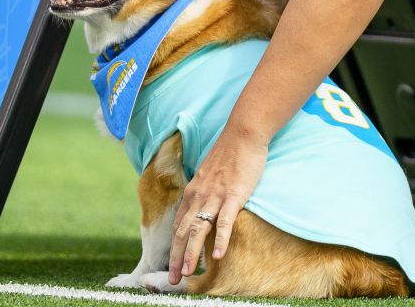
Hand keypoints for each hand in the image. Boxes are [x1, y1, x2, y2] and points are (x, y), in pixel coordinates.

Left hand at [167, 130, 267, 283]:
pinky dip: (219, 241)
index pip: (179, 225)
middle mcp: (198, 196)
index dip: (174, 247)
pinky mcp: (232, 196)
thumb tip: (203, 208)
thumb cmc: (229, 154)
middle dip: (176, 258)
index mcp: (192, 192)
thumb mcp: (209, 175)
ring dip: (190, 254)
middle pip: (183, 232)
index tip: (172, 265)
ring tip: (186, 274)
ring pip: (198, 230)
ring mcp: (214, 197)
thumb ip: (204, 192)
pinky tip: (216, 257)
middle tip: (173, 280)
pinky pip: (223, 222)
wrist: (242, 134)